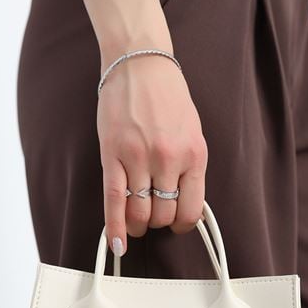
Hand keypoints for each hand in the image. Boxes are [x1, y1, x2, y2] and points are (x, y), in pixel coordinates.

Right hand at [97, 53, 207, 256]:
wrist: (139, 64)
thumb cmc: (167, 96)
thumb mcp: (192, 132)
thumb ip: (190, 167)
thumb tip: (184, 204)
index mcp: (194, 154)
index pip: (191, 210)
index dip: (182, 225)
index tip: (176, 225)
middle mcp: (169, 159)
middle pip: (163, 215)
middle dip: (158, 223)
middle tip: (152, 217)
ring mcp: (139, 158)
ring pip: (140, 213)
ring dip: (138, 226)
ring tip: (135, 224)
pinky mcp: (112, 156)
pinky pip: (114, 201)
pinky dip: (115, 228)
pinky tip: (117, 244)